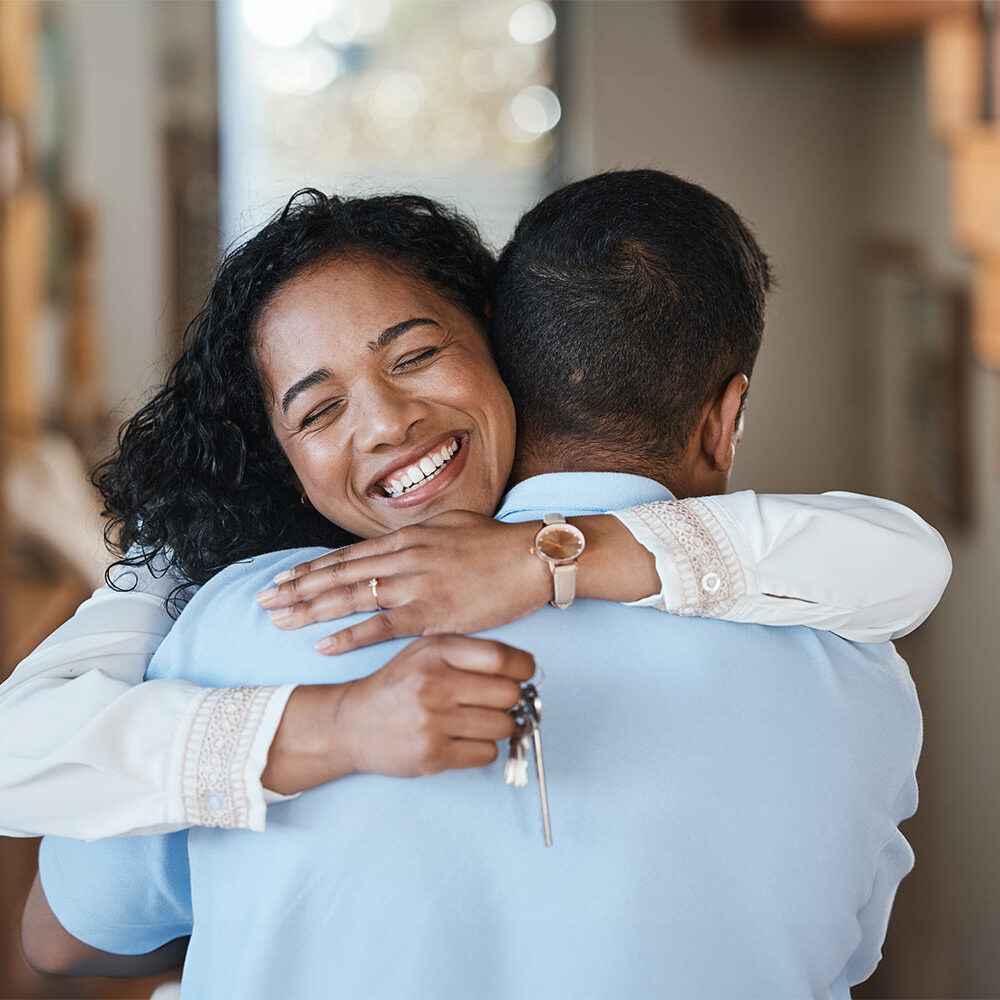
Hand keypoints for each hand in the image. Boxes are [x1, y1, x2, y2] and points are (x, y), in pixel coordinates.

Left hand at [256, 511, 551, 653]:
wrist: (531, 558)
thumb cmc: (496, 543)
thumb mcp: (451, 525)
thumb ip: (419, 537)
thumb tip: (398, 543)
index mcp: (407, 538)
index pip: (348, 555)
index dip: (312, 568)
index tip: (284, 577)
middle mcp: (403, 558)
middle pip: (339, 574)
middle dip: (298, 588)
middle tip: (264, 600)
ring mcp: (415, 585)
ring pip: (351, 597)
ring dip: (311, 610)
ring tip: (279, 619)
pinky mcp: (432, 613)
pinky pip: (381, 627)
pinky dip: (350, 636)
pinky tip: (324, 645)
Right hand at [261, 635, 534, 792]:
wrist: (351, 723)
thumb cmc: (398, 685)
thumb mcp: (428, 652)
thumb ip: (472, 653)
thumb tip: (525, 669)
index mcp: (436, 652)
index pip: (502, 658)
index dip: (523, 668)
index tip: (523, 675)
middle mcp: (433, 684)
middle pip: (508, 695)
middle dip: (510, 700)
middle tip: (497, 702)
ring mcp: (432, 722)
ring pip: (502, 726)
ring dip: (498, 726)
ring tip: (477, 721)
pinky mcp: (431, 756)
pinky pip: (486, 754)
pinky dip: (483, 749)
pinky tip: (463, 740)